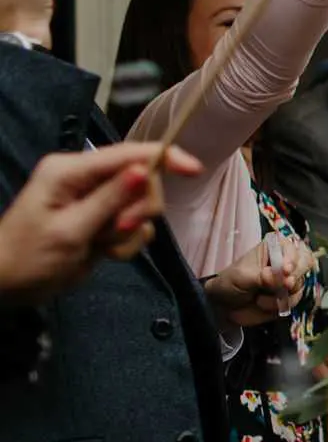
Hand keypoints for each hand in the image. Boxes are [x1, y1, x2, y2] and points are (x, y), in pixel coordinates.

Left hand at [0, 144, 201, 304]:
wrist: (7, 286)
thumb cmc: (28, 257)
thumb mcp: (69, 230)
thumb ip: (108, 200)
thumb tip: (143, 171)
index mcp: (70, 170)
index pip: (126, 155)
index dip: (163, 158)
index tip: (194, 170)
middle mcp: (86, 179)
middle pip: (141, 182)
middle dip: (137, 210)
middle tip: (116, 231)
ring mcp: (95, 200)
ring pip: (140, 207)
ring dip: (129, 231)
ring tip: (102, 246)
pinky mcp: (102, 221)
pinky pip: (133, 227)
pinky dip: (126, 243)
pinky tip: (104, 253)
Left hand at [204, 235, 314, 326]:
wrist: (224, 306)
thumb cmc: (231, 282)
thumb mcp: (242, 276)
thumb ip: (261, 276)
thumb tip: (279, 277)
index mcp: (274, 247)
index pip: (293, 247)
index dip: (293, 258)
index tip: (286, 271)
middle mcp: (286, 261)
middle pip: (306, 262)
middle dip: (295, 276)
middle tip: (286, 285)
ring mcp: (289, 279)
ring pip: (300, 285)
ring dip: (282, 295)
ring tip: (259, 299)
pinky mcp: (290, 296)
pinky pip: (294, 301)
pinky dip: (279, 306)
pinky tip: (262, 305)